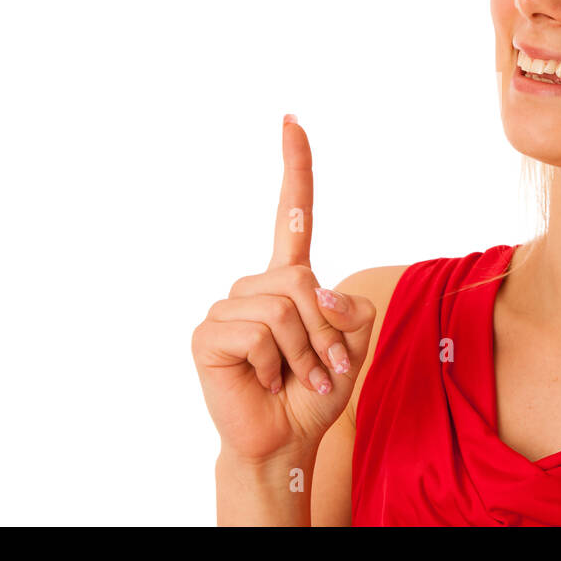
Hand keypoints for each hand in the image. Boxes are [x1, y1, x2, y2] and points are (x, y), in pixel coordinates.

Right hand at [192, 115, 375, 463]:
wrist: (285, 440)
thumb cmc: (315, 390)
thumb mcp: (353, 345)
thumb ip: (352, 309)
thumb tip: (318, 292)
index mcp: (289, 280)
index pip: (292, 215)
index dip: (295, 168)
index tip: (292, 120)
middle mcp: (254, 287)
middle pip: (301, 279)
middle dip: (323, 330)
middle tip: (321, 368)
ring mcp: (226, 308)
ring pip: (282, 307)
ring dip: (302, 352)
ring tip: (292, 377)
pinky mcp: (208, 335)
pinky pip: (256, 333)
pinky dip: (274, 364)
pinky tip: (263, 381)